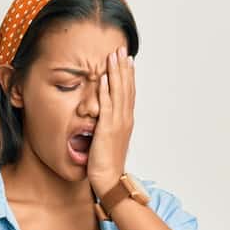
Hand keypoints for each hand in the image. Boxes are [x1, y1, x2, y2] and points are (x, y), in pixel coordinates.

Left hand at [88, 45, 134, 197]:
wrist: (109, 180)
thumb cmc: (107, 164)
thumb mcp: (108, 141)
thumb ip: (106, 127)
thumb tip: (101, 120)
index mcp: (126, 121)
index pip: (128, 93)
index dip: (128, 75)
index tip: (126, 60)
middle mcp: (125, 119)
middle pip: (126, 88)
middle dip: (123, 67)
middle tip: (122, 49)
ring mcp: (118, 123)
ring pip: (118, 92)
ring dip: (116, 73)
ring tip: (114, 55)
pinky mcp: (107, 129)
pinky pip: (107, 105)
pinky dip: (106, 90)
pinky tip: (104, 77)